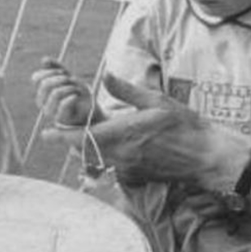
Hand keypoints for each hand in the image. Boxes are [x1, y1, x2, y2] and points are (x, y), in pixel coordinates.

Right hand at [31, 57, 93, 126]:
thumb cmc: (76, 92)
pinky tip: (77, 96)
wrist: (88, 109)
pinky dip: (72, 97)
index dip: (50, 71)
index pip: (36, 78)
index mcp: (41, 91)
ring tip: (76, 89)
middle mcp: (42, 101)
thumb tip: (44, 59)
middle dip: (61, 79)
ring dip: (70, 88)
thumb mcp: (68, 77)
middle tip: (71, 80)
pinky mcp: (60, 118)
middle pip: (45, 84)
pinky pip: (64, 104)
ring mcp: (49, 111)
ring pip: (55, 93)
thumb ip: (56, 67)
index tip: (63, 71)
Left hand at [48, 73, 239, 190]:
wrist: (205, 156)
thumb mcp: (156, 100)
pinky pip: (111, 166)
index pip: (84, 137)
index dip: (61, 136)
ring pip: (96, 159)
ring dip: (86, 149)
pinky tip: (110, 146)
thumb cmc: (185, 125)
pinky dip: (103, 156)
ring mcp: (129, 167)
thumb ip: (127, 91)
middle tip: (60, 130)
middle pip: (84, 151)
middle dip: (71, 141)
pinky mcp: (136, 175)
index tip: (45, 133)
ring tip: (83, 136)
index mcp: (125, 133)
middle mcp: (122, 154)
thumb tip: (105, 77)